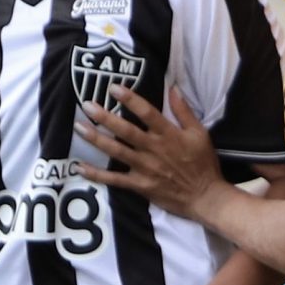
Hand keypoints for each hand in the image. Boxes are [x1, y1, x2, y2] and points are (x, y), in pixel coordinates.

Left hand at [79, 88, 220, 219]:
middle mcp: (154, 149)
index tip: (113, 88)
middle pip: (126, 131)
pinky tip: (80, 166)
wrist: (205, 197)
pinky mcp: (140, 185)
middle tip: (87, 105)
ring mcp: (145, 168)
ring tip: (79, 128)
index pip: (147, 113)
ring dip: (96, 140)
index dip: (130, 99)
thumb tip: (173, 88)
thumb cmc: (203, 163)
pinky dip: (97, 174)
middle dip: (105, 117)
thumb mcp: (200, 133)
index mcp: (169, 135)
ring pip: (116, 151)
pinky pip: (114, 179)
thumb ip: (184, 111)